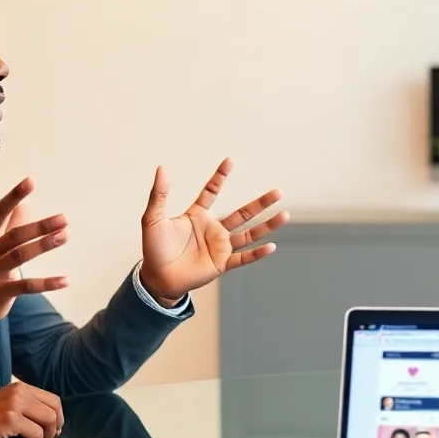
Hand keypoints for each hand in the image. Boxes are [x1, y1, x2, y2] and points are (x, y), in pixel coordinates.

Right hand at [0, 178, 69, 327]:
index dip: (14, 196)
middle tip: (64, 219)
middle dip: (40, 226)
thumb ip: (7, 226)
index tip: (30, 181)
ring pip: (21, 256)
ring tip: (64, 236)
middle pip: (15, 235)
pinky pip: (27, 286)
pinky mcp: (2, 292)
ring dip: (43, 245)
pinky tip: (66, 280)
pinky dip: (47, 283)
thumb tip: (24, 205)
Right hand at [0, 382, 64, 437]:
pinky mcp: (10, 418)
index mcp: (20, 387)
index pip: (53, 400)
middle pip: (54, 409)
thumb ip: (24, 407)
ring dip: (47, 435)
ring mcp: (15, 404)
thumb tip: (48, 421)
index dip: (57, 417)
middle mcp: (20, 392)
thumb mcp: (4, 405)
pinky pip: (36, 432)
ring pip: (49, 420)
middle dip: (55, 427)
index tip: (52, 431)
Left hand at [138, 159, 289, 304]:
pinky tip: (271, 246)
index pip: (211, 192)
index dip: (220, 177)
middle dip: (261, 203)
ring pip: (249, 234)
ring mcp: (219, 247)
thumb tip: (162, 168)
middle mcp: (213, 230)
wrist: (157, 277)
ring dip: (267, 225)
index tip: (230, 160)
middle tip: (279, 191)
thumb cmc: (154, 248)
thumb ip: (159, 194)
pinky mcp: (221, 264)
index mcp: (197, 216)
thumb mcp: (153, 218)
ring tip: (285, 214)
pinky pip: (243, 258)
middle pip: (242, 213)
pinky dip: (257, 253)